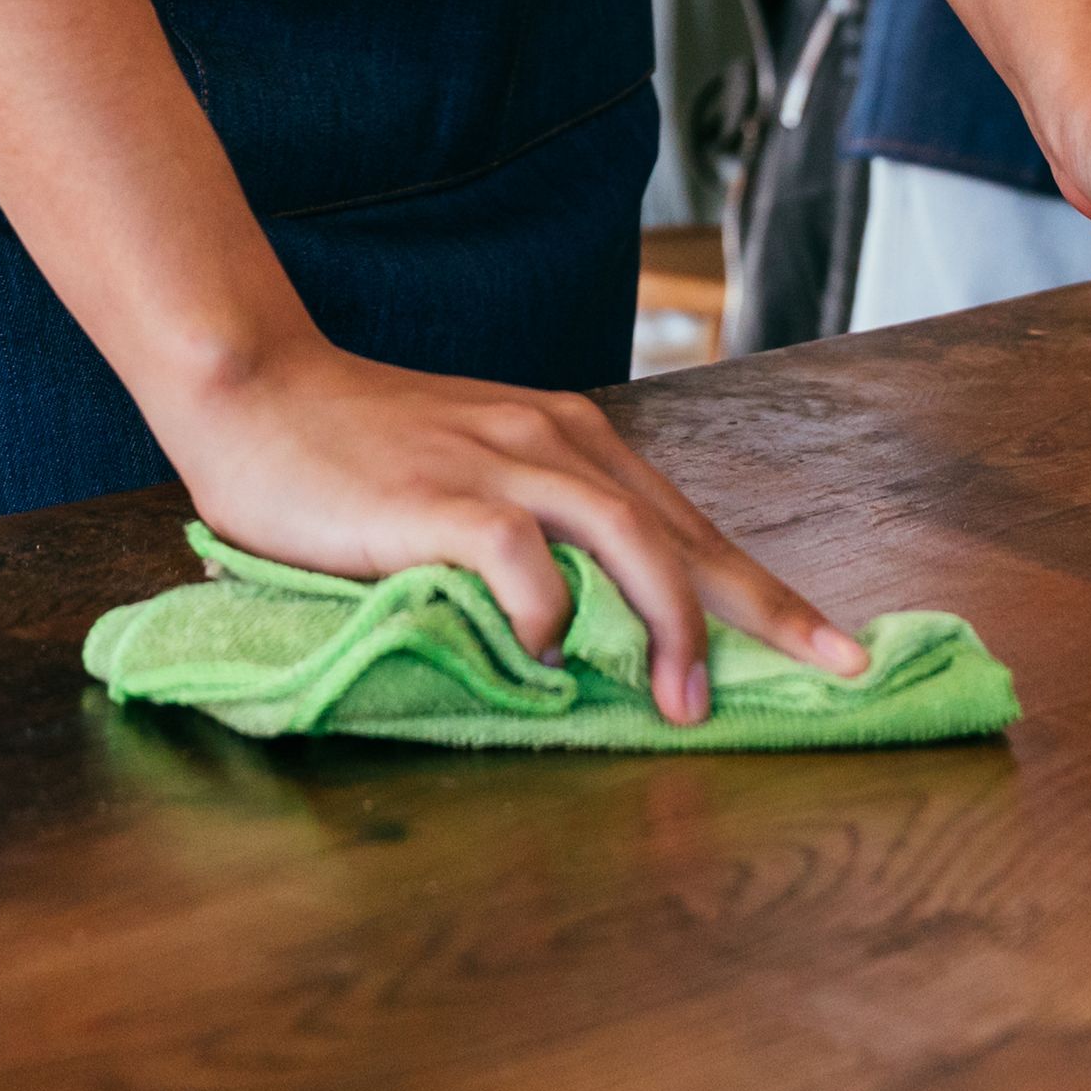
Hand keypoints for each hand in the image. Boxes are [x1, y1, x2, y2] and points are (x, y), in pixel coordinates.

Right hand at [151, 339, 862, 723]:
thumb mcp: (471, 478)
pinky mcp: (443, 496)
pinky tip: (546, 655)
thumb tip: (590, 630)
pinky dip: (547, 612)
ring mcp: (503, 463)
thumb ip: (535, 535)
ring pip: (628, 540)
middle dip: (765, 611)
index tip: (838, 647)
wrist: (253, 385)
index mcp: (573, 441)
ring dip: (668, 627)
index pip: (692, 526)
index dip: (766, 590)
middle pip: (686, 534)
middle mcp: (558, 442)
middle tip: (832, 671)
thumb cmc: (355, 451)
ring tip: (683, 705)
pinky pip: (523, 557)